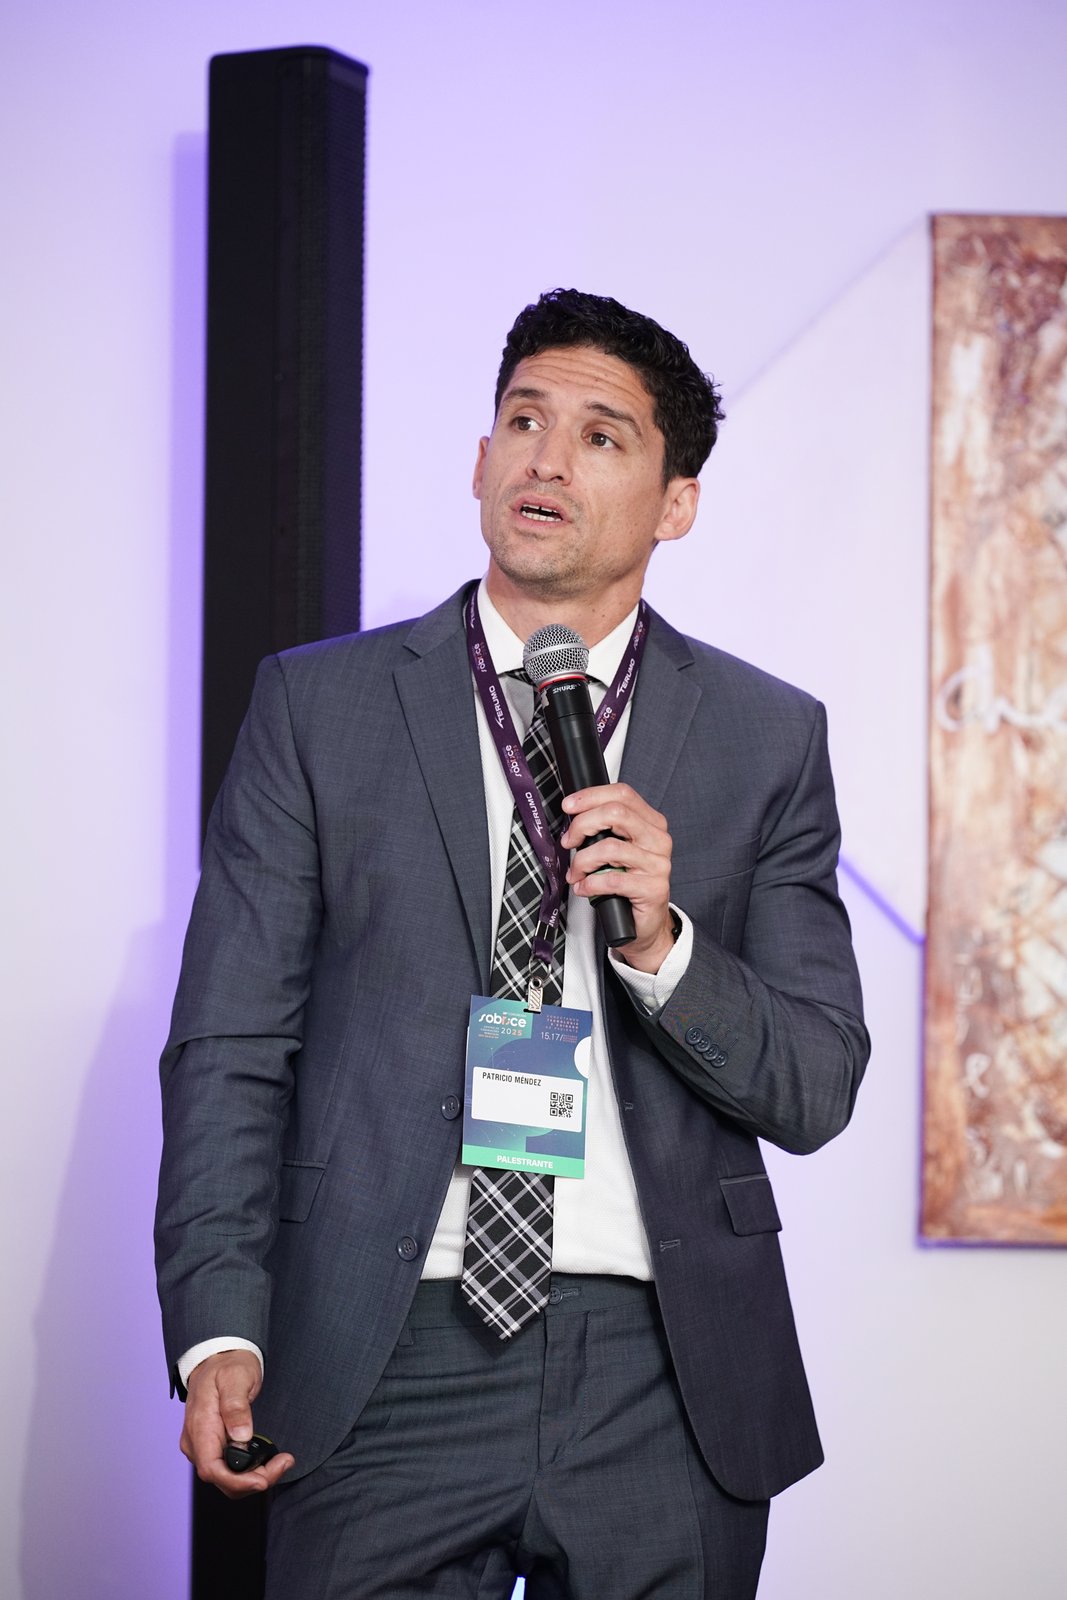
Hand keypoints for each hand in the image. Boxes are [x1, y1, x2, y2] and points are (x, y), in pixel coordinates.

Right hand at [180, 1350, 293, 1498]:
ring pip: (226, 1479)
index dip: (237, 1481)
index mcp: (199, 1427)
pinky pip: (228, 1470)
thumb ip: (236, 1407)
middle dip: (254, 1480)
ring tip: (281, 1461)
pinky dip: (250, 1472)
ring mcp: (202, 1446)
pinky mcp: (212, 1447)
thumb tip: (241, 1437)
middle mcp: (196, 1443)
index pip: (211, 1469)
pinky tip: (269, 1461)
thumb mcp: (235, 1377)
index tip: (263, 1479)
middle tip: (284, 1463)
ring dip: (254, 1478)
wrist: (218, 1358)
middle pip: (221, 1479)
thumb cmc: (227, 1365)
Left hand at [561, 782, 674, 972]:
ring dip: (583, 860)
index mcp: (651, 823)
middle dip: (583, 824)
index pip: (623, 794)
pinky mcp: (654, 889)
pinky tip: (584, 888)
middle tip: (568, 841)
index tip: (568, 806)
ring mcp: (658, 864)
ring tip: (576, 873)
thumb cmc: (627, 883)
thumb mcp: (617, 849)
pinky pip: (613, 880)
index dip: (591, 796)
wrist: (645, 922)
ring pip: (610, 847)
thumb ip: (604, 829)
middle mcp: (658, 839)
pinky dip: (590, 884)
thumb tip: (573, 816)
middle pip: (616, 813)